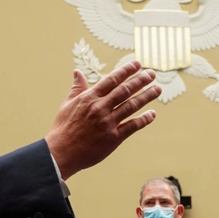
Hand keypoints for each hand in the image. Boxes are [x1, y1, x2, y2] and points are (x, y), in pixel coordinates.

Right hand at [45, 61, 159, 179]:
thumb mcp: (67, 105)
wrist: (61, 153)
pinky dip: (144, 119)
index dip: (126, 70)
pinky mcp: (113, 138)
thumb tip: (78, 72)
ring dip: (146, 96)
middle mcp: (100, 108)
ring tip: (157, 89)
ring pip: (131, 106)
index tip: (138, 64)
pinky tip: (152, 114)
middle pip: (125, 90)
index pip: (112, 80)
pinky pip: (132, 126)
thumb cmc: (63, 128)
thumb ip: (77, 88)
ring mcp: (108, 123)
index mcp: (89, 98)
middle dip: (140, 80)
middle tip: (152, 74)